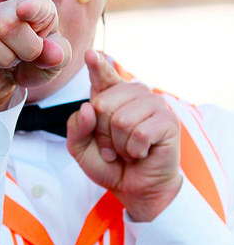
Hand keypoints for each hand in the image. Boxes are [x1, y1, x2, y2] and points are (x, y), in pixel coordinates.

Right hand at [0, 0, 71, 111]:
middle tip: (26, 56)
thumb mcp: (54, 63)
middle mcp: (3, 11)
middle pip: (8, 25)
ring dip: (1, 59)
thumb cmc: (34, 63)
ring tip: (7, 60)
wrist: (7, 81)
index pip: (34, 3)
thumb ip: (59, 56)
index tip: (25, 12)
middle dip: (24, 50)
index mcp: (33, 9)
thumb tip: (52, 53)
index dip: (30, 7)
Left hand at [67, 50, 181, 220]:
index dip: (97, 65)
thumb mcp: (81, 149)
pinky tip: (142, 153)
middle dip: (102, 134)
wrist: (137, 190)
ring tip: (128, 151)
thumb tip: (87, 107)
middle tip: (112, 148)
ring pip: (121, 119)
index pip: (103, 75)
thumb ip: (76, 128)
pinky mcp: (168, 120)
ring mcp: (154, 104)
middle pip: (103, 104)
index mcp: (113, 96)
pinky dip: (134, 151)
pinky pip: (139, 133)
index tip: (91, 54)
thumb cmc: (112, 165)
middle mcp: (134, 94)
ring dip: (119, 145)